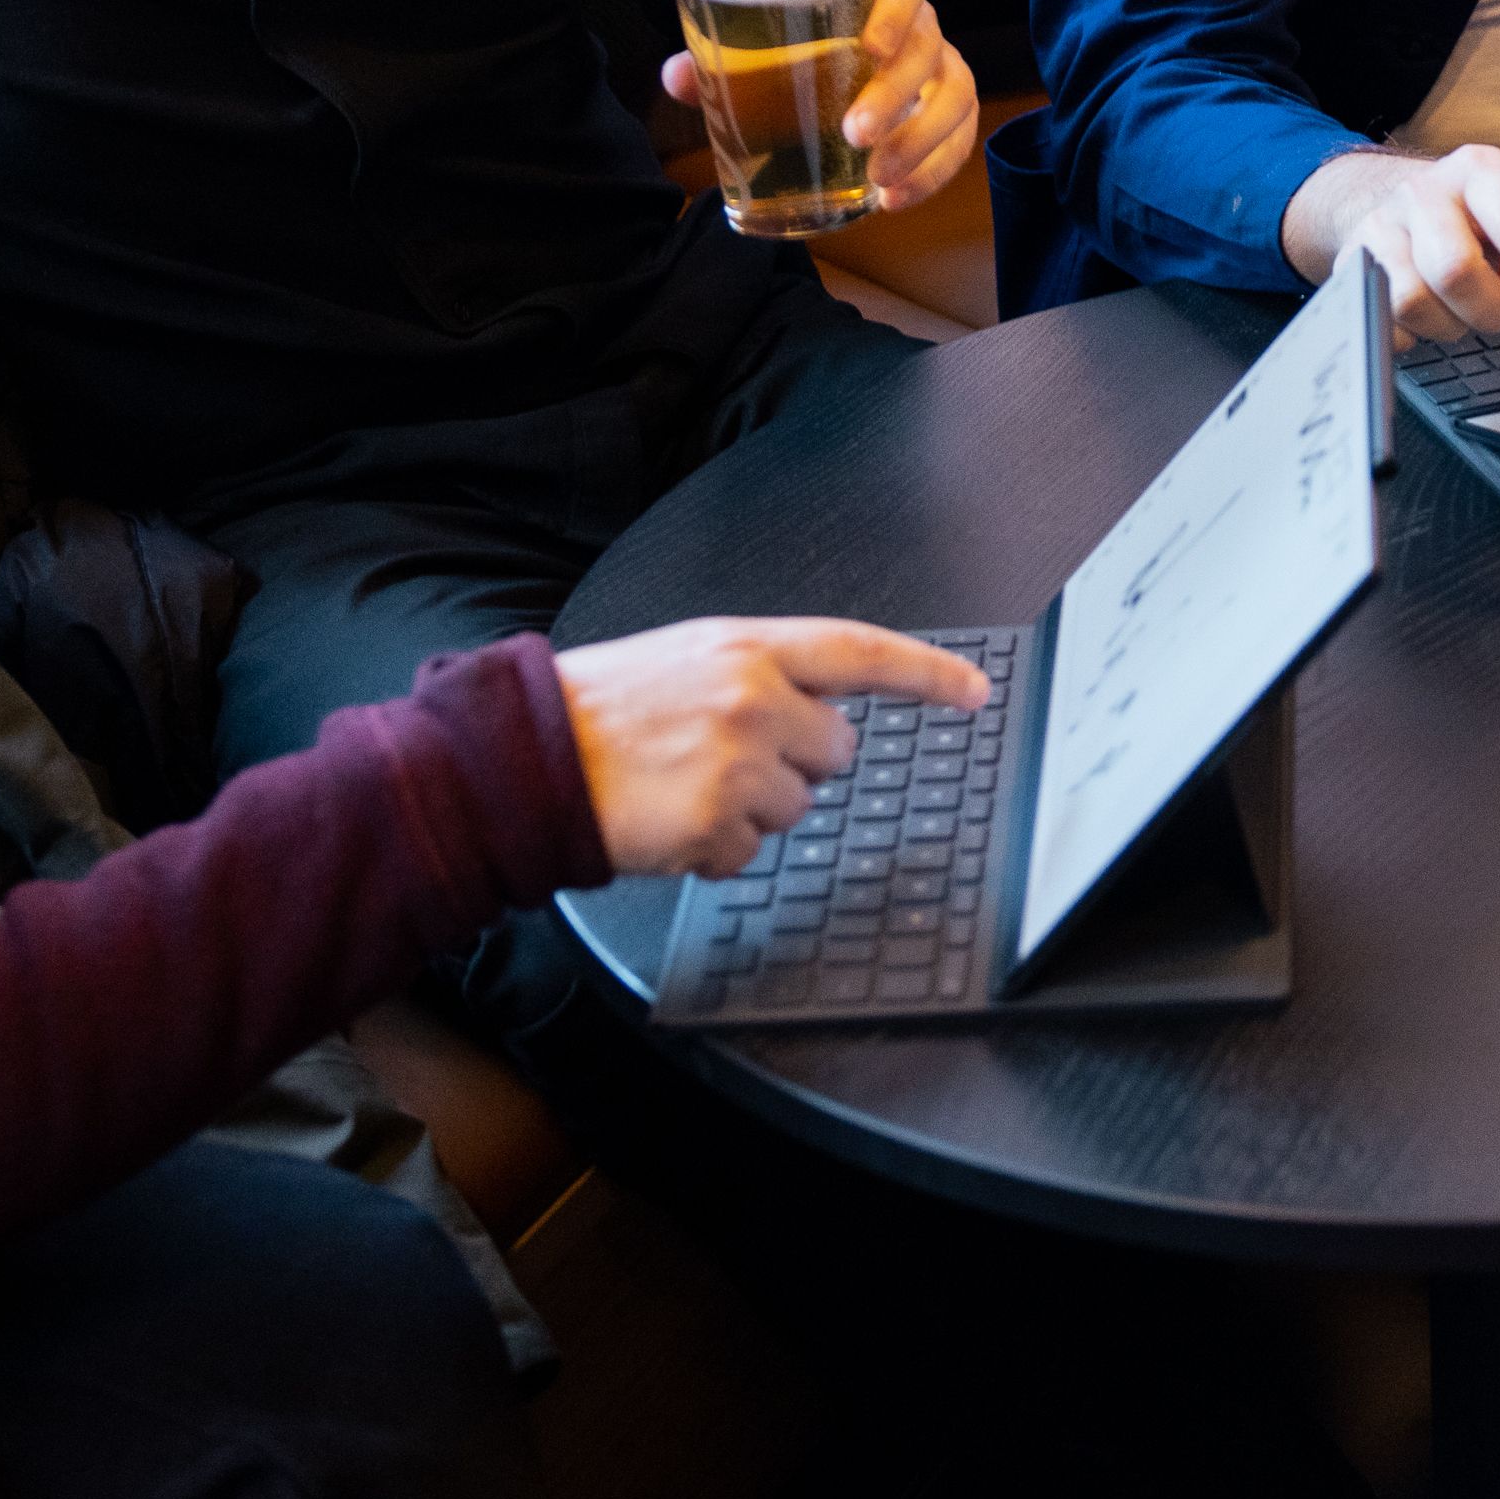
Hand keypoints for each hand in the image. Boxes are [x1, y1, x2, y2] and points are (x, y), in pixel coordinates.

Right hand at [558, 615, 991, 877]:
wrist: (525, 755)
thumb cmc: (605, 709)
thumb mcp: (689, 658)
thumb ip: (762, 673)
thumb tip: (825, 713)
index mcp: (748, 646)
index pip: (862, 651)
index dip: (926, 675)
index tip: (974, 693)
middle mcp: (752, 698)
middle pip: (836, 749)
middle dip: (796, 761)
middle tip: (724, 752)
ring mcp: (736, 762)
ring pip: (796, 807)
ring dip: (750, 808)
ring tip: (684, 783)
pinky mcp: (714, 823)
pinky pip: (749, 852)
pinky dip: (714, 849)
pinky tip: (671, 819)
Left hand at [657, 0, 978, 213]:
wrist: (829, 76)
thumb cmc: (795, 54)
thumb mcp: (758, 53)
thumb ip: (719, 62)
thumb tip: (677, 79)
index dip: (895, 13)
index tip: (870, 48)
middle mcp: (918, 31)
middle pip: (928, 48)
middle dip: (896, 94)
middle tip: (855, 134)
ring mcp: (940, 73)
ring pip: (957, 97)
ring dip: (923, 139)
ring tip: (878, 178)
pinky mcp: (948, 117)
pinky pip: (959, 142)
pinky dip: (933, 174)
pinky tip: (894, 200)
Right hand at [1283, 145, 1499, 342]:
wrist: (1402, 197)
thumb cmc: (1480, 211)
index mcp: (1480, 170)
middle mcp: (1424, 191)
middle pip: (1455, 269)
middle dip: (1490, 309)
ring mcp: (1381, 225)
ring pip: (1413, 301)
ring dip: (1451, 324)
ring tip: (1462, 308)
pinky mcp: (1353, 261)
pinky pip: (1382, 319)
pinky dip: (1413, 333)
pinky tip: (1428, 312)